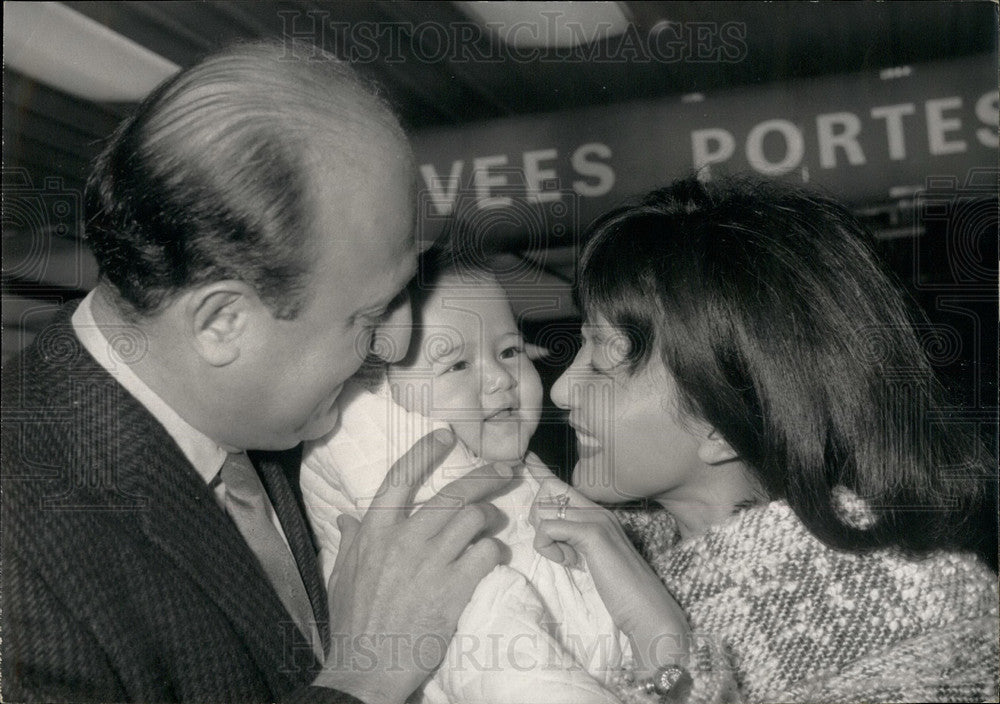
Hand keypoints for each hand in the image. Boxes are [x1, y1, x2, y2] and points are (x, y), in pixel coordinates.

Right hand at [315, 428, 512, 703]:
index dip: (426, 451)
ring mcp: (432, 562)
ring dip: (489, 521)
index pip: (402, 476)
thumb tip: (346, 517)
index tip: (446, 436)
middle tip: (505, 471)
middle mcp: (405, 538)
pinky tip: (490, 560)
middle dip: (485, 478)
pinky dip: (494, 553)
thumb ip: (350, 541)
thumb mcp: (341, 575)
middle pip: (454, 493)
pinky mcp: (455, 587)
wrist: (366, 668)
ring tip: (492, 529)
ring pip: (475, 519)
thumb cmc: (352, 622)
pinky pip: (487, 552)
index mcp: (375, 530)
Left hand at [526, 464, 691, 677]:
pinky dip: (549, 549)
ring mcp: (596, 518)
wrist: (647, 609)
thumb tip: (546, 529)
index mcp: (598, 513)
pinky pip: (548, 529)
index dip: (541, 470)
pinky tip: (570, 563)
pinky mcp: (592, 533)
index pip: (562, 484)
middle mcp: (597, 509)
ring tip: (570, 559)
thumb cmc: (619, 590)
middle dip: (540, 521)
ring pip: (544, 509)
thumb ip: (572, 539)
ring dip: (547, 539)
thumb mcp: (589, 558)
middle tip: (560, 549)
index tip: (528, 456)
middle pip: (546, 491)